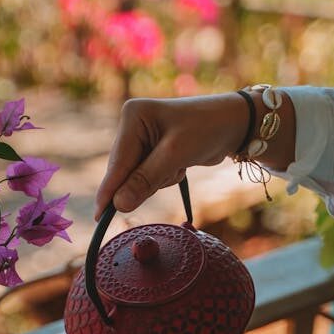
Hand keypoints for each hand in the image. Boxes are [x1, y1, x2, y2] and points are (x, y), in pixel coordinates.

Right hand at [94, 94, 249, 218]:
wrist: (234, 124)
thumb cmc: (206, 130)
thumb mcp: (175, 155)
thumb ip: (145, 180)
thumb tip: (119, 205)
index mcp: (132, 116)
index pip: (118, 162)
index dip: (110, 191)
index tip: (99, 217)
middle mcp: (133, 126)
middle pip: (125, 172)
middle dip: (147, 181)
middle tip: (173, 170)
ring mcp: (142, 139)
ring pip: (137, 178)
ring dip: (159, 180)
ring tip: (181, 163)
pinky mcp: (152, 150)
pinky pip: (149, 177)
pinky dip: (165, 178)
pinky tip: (181, 165)